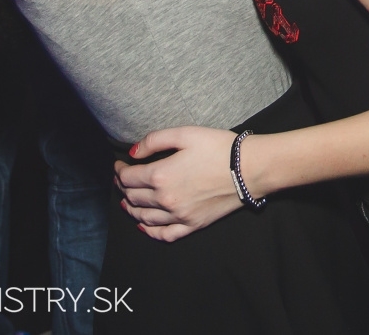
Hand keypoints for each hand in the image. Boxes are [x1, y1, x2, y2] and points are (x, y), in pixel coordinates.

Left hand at [115, 127, 241, 241]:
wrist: (249, 168)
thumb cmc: (218, 147)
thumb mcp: (185, 134)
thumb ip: (154, 140)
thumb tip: (133, 152)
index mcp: (160, 176)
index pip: (128, 178)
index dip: (119, 171)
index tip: (119, 165)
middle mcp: (165, 200)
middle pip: (133, 197)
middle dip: (124, 187)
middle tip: (122, 179)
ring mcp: (179, 215)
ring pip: (144, 217)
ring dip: (131, 208)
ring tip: (127, 200)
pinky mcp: (192, 225)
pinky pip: (164, 234)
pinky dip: (149, 231)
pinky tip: (144, 225)